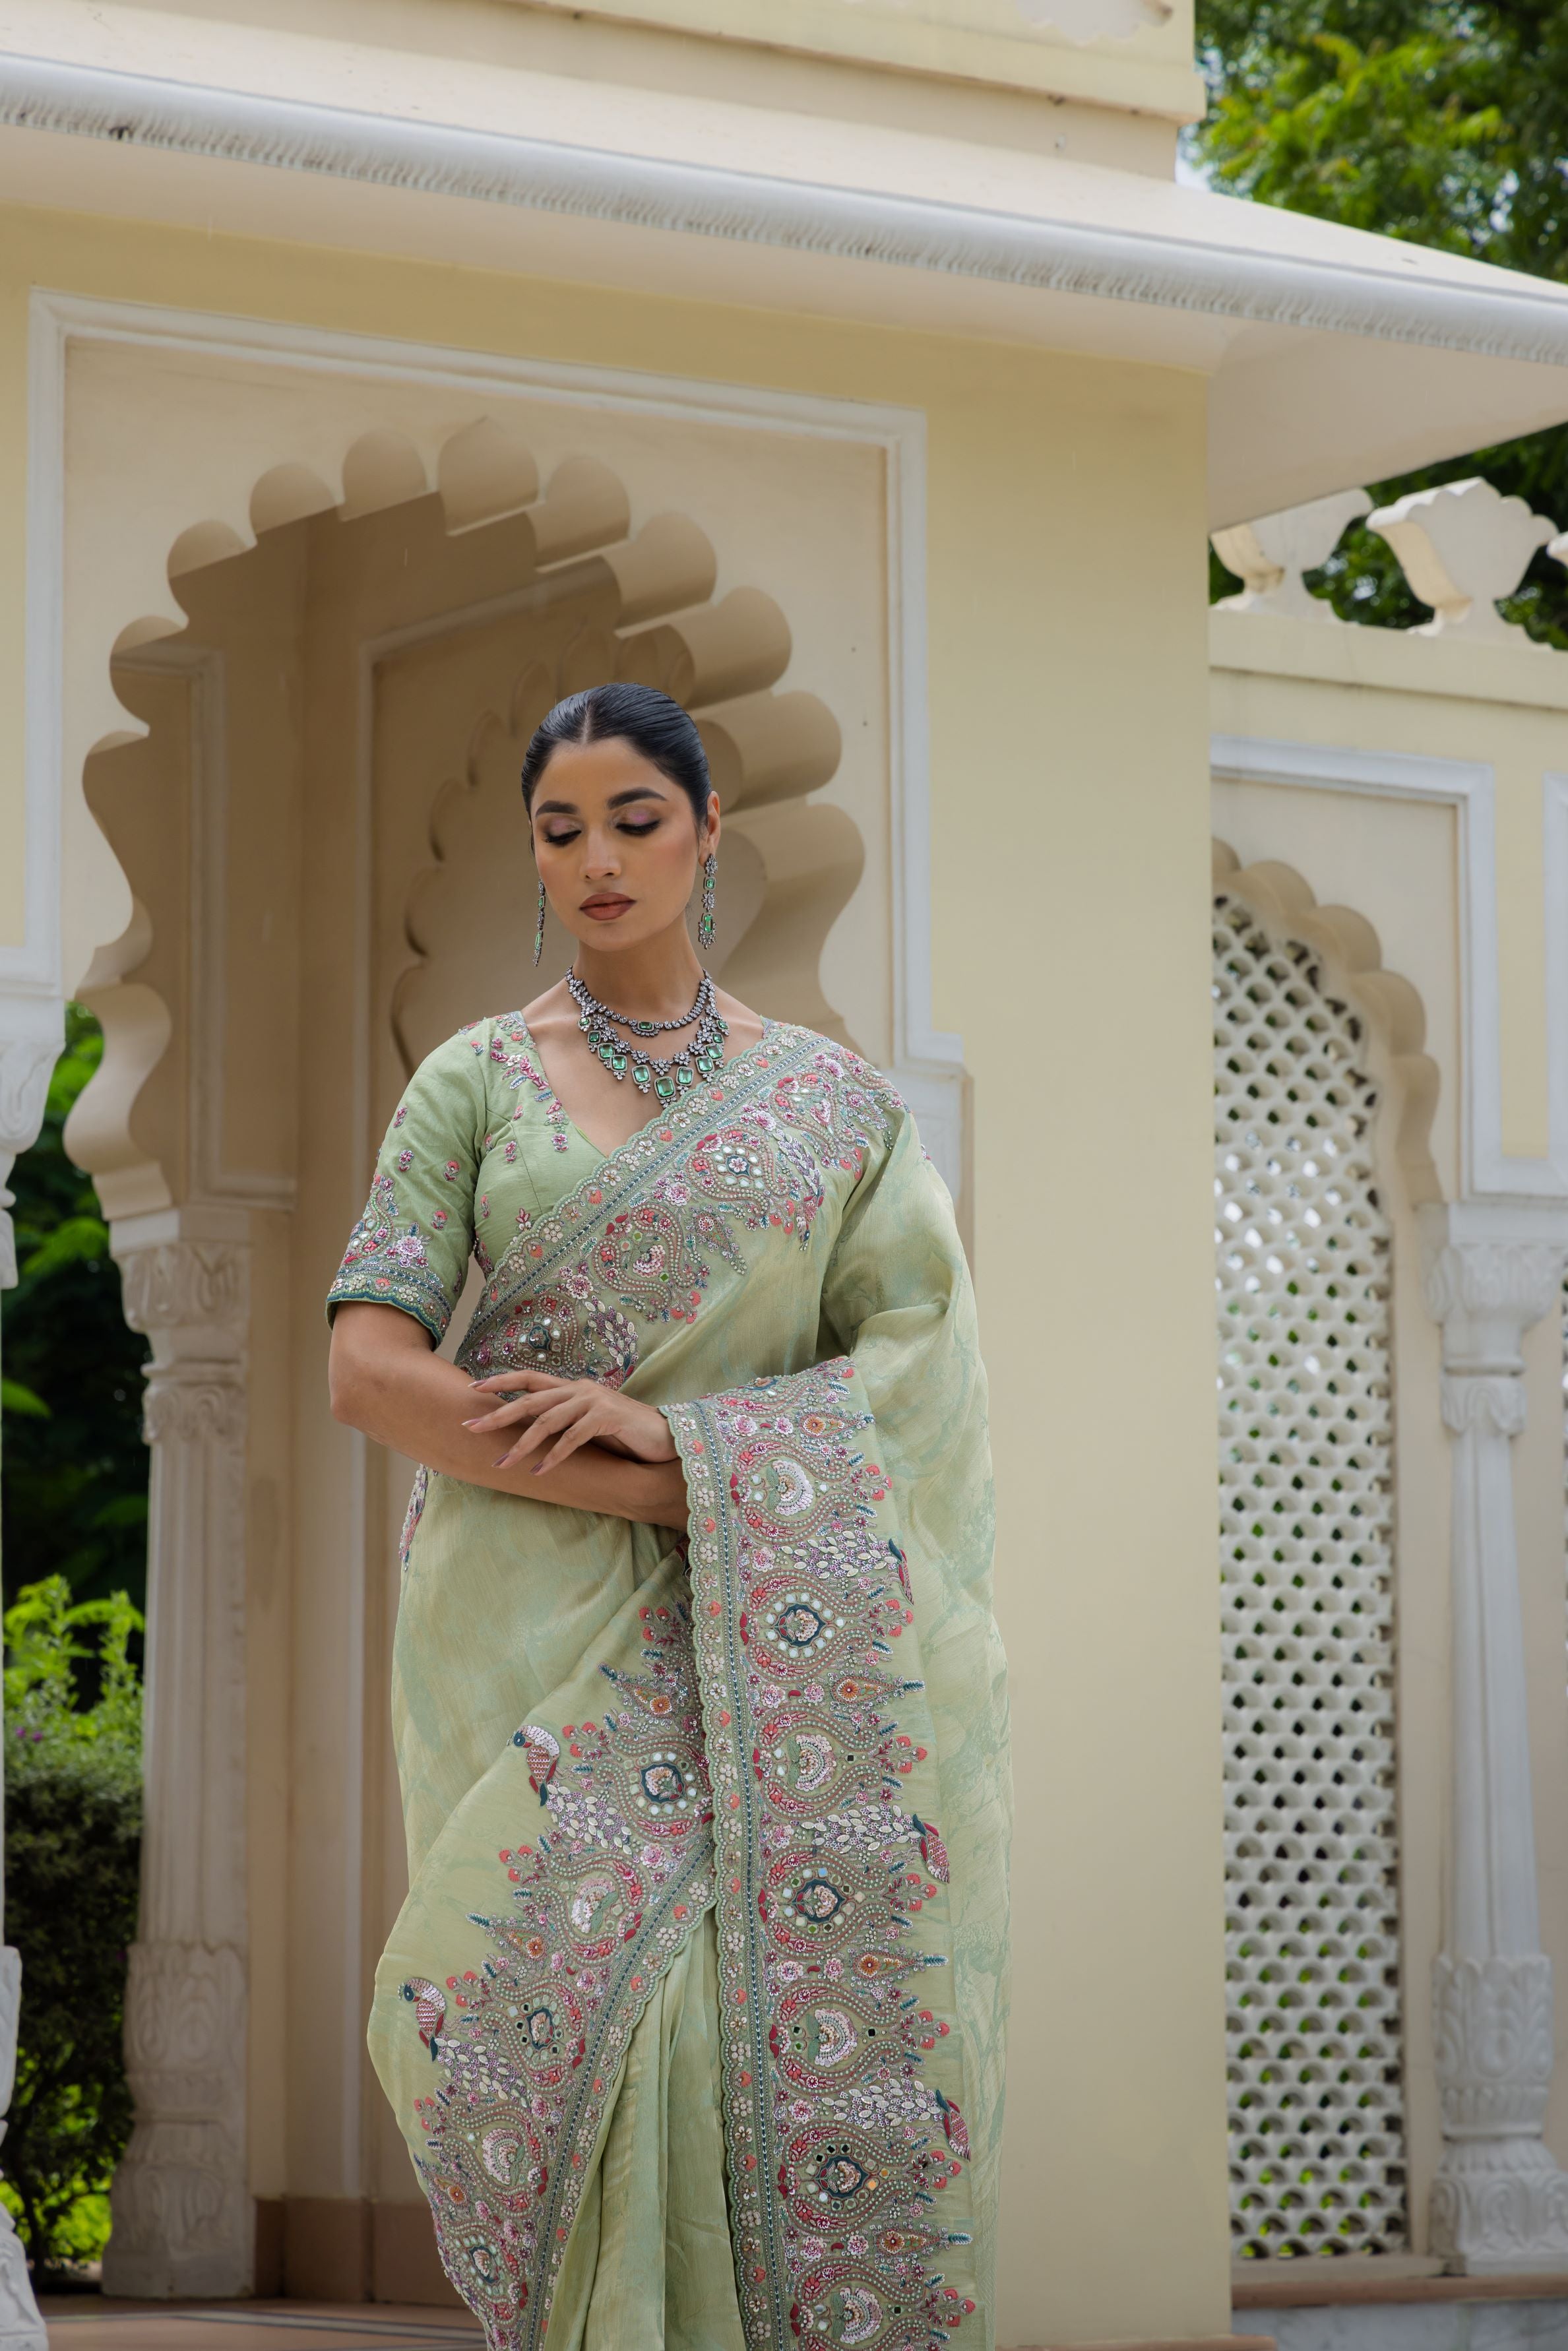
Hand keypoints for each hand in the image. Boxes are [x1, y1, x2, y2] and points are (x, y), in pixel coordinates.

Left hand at [463, 1371, 677, 1475]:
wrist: (665, 1436)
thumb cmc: (624, 1434)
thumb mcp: (588, 1423)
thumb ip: (563, 1420)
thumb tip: (529, 1429)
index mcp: (572, 1387)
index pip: (530, 1377)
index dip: (500, 1380)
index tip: (471, 1387)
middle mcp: (580, 1389)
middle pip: (531, 1398)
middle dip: (498, 1414)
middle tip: (471, 1427)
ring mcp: (594, 1401)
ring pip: (548, 1420)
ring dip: (523, 1444)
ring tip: (503, 1463)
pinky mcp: (608, 1417)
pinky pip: (574, 1438)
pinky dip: (555, 1456)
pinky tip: (540, 1472)